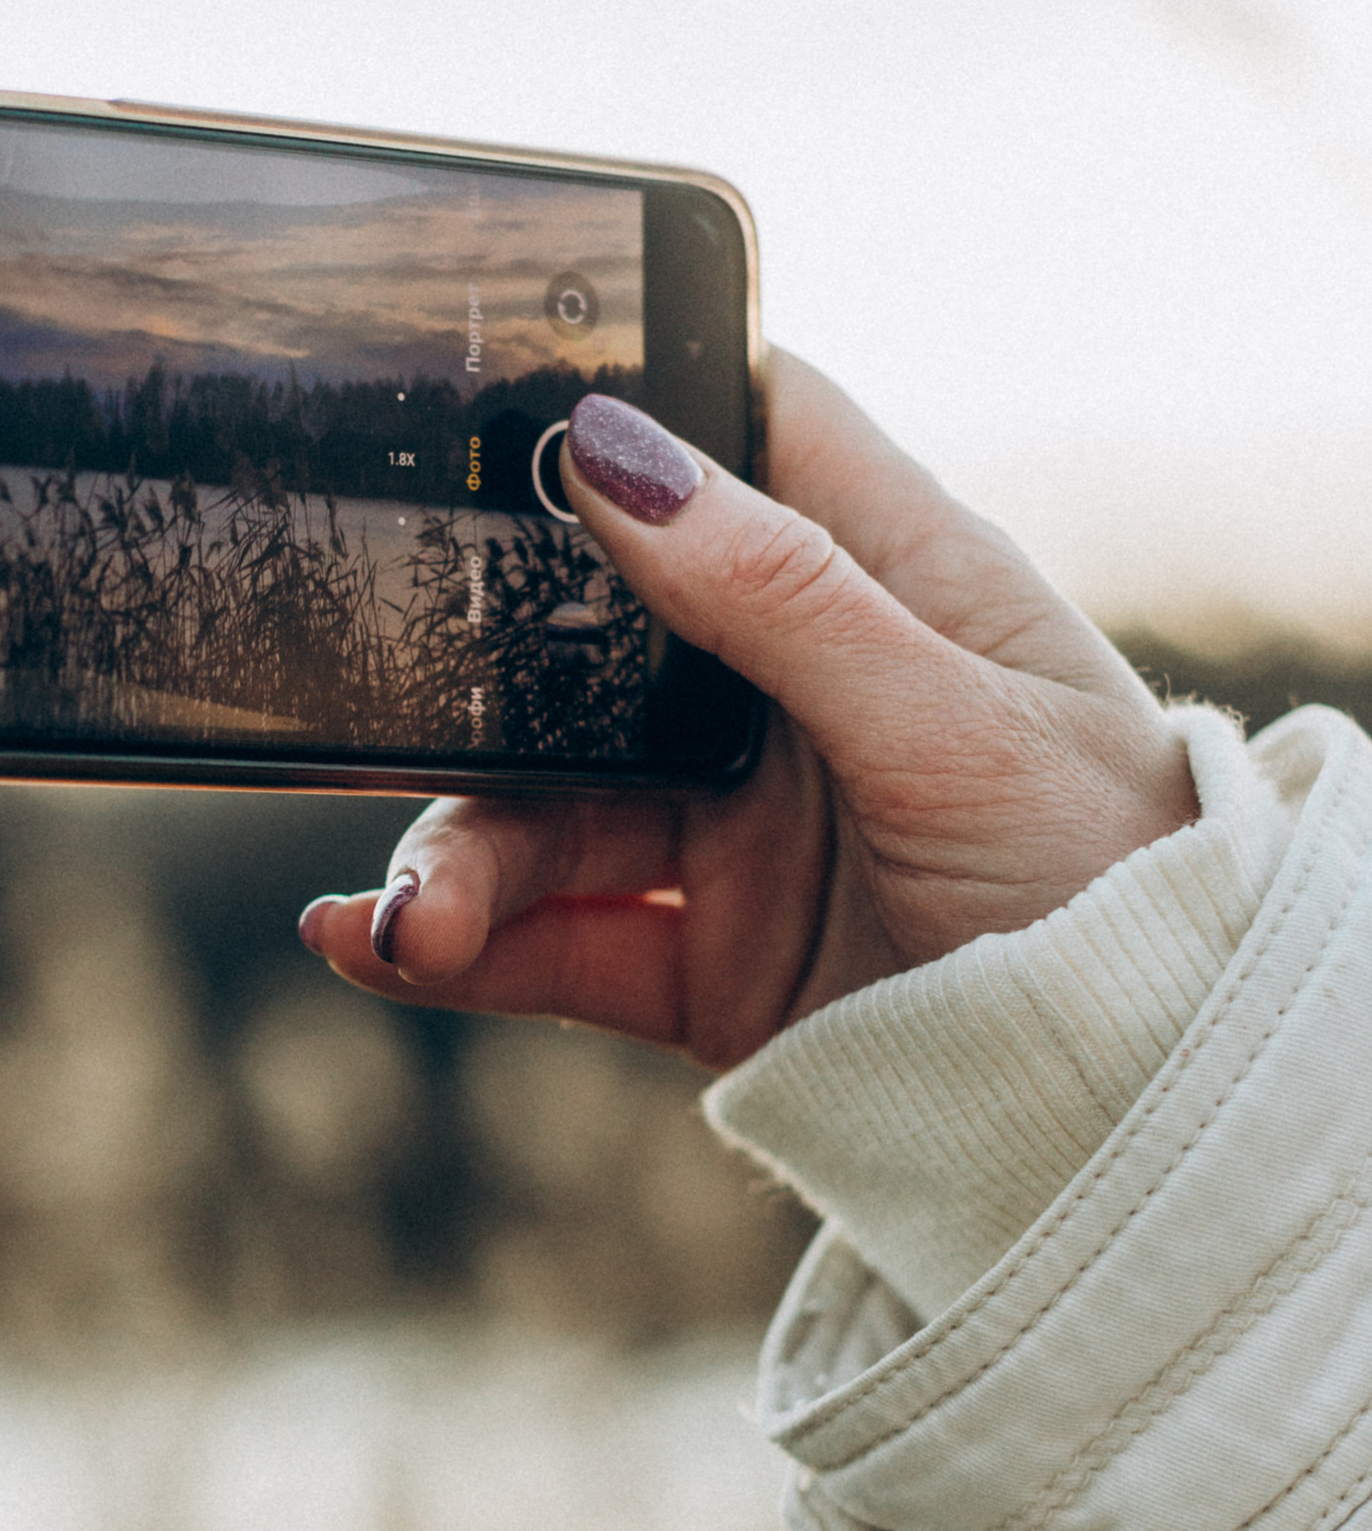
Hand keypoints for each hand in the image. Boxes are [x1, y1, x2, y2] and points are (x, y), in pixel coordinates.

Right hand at [297, 353, 1195, 1069]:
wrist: (1153, 1123)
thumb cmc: (1121, 882)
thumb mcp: (955, 724)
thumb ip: (779, 594)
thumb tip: (609, 448)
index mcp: (891, 583)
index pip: (748, 440)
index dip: (628, 408)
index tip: (475, 407)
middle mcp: (800, 695)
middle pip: (589, 652)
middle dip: (476, 691)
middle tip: (383, 725)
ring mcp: (748, 834)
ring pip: (554, 813)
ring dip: (460, 857)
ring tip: (409, 921)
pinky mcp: (716, 966)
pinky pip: (559, 943)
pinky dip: (464, 949)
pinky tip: (376, 949)